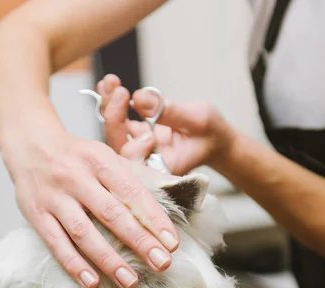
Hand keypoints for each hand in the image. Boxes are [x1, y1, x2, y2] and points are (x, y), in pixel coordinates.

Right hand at [5, 109, 178, 287]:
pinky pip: (56, 243)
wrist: (29, 144)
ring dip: (108, 260)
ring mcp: (54, 197)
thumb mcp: (106, 155)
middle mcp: (76, 177)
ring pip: (84, 232)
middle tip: (161, 264)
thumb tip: (178, 184)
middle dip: (139, 241)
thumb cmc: (76, 157)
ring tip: (130, 281)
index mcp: (100, 160)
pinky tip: (91, 282)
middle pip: (111, 214)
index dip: (154, 219)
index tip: (171, 243)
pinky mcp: (35, 214)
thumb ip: (138, 173)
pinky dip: (73, 264)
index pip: (132, 192)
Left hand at [97, 74, 236, 174]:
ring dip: (109, 105)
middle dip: (113, 116)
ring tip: (109, 82)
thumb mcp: (198, 119)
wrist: (215, 140)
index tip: (139, 121)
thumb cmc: (211, 134)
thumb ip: (170, 111)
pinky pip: (119, 122)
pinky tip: (110, 85)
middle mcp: (146, 162)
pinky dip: (114, 103)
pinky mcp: (137, 136)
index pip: (134, 159)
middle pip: (119, 144)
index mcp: (161, 168)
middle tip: (116, 90)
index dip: (129, 139)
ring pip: (115, 132)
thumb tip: (139, 98)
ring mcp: (139, 149)